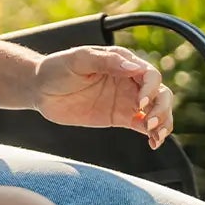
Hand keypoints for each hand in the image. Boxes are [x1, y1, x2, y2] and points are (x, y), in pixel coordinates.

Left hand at [33, 45, 174, 148]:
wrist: (40, 89)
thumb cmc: (57, 68)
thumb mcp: (78, 60)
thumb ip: (105, 61)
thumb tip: (133, 66)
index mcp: (121, 62)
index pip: (150, 74)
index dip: (151, 89)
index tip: (140, 103)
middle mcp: (128, 80)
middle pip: (161, 93)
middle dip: (162, 108)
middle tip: (148, 122)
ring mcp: (126, 99)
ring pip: (159, 110)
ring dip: (164, 122)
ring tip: (155, 135)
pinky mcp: (121, 117)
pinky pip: (145, 127)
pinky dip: (155, 135)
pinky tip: (153, 143)